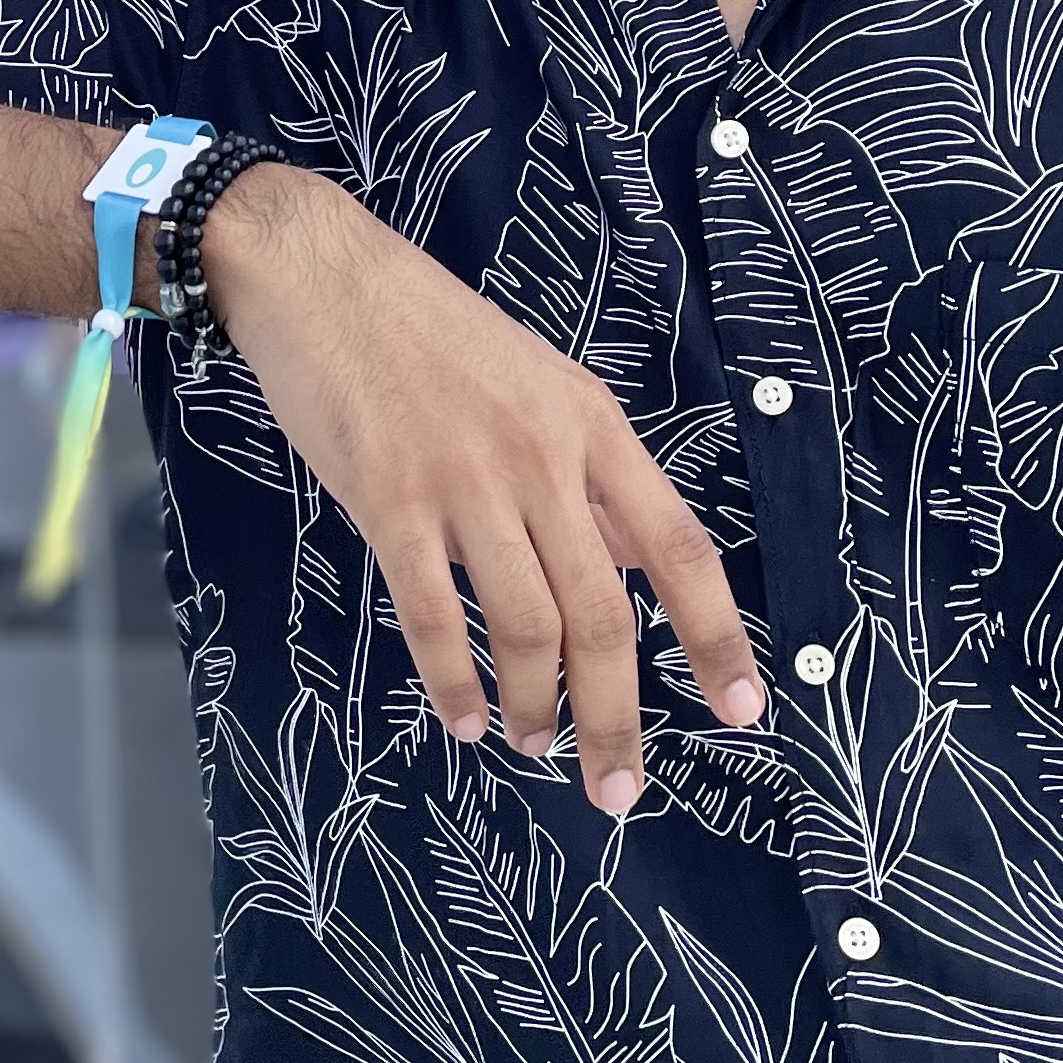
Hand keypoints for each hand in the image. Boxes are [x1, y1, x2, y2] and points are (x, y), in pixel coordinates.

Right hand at [202, 168, 760, 812]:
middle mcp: (541, 456)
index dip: (715, 636)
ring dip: (536, 706)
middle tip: (617, 787)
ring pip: (525, 626)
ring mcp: (464, 480)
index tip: (741, 710)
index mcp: (591, 424)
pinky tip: (463, 718)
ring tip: (536, 746)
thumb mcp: (539, 383)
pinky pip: (431, 615)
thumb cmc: (427, 329)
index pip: (678, 546)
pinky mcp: (388, 499)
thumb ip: (590, 476)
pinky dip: (452, 682)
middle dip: (617, 716)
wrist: (321, 275)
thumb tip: (636, 563)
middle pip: (603, 614)